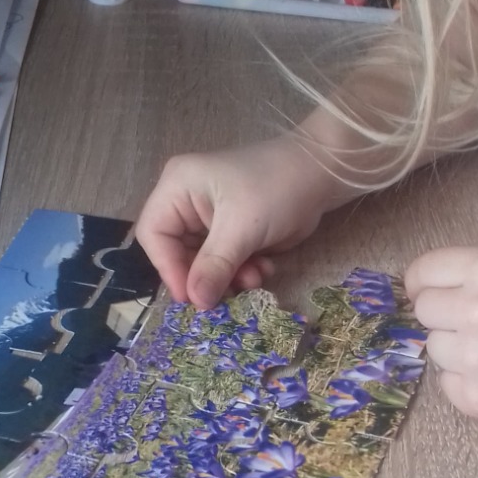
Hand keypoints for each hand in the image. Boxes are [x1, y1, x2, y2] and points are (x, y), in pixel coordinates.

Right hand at [136, 135, 334, 308]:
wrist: (323, 175)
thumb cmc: (277, 188)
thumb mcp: (242, 227)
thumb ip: (215, 266)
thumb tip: (196, 302)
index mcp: (177, 187)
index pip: (154, 235)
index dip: (168, 268)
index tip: (191, 297)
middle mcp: (187, 202)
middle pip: (177, 253)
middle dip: (205, 276)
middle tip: (226, 296)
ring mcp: (211, 219)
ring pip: (204, 264)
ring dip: (228, 278)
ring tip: (253, 278)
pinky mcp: (233, 233)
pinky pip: (225, 264)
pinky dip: (242, 272)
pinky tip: (263, 268)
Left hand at [405, 246, 477, 435]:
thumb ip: (476, 273)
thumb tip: (419, 290)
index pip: (423, 272)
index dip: (422, 283)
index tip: (428, 291)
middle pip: (424, 311)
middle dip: (445, 315)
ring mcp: (476, 359)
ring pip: (434, 347)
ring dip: (457, 349)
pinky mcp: (477, 399)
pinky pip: (447, 383)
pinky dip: (468, 381)